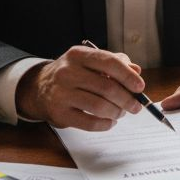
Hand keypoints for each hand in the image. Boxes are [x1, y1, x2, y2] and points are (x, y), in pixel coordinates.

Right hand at [15, 44, 144, 130]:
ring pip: (99, 106)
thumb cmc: (73, 74)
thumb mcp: (90, 62)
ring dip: (116, 112)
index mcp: (78, 55)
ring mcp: (61, 93)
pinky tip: (110, 121)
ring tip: (121, 112)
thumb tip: (136, 71)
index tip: (140, 87)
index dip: (128, 76)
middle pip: (106, 87)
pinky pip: (89, 123)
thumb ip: (114, 63)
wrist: (39, 88)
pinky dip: (105, 124)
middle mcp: (67, 72)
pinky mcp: (59, 113)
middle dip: (126, 99)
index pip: (109, 62)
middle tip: (135, 106)